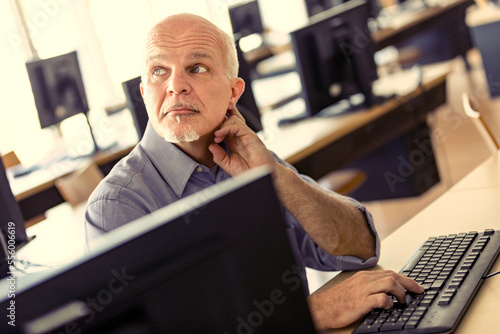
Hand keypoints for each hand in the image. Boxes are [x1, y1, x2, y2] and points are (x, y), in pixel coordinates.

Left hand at [209, 107, 275, 175]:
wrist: (260, 177)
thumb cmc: (247, 172)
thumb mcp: (228, 165)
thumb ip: (219, 157)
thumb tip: (210, 146)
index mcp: (234, 140)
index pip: (225, 124)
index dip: (216, 121)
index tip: (206, 129)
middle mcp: (240, 135)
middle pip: (231, 116)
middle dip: (220, 114)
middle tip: (209, 121)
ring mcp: (246, 134)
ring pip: (233, 118)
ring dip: (222, 124)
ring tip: (216, 136)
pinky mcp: (251, 136)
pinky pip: (238, 126)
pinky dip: (227, 128)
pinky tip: (219, 135)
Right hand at [308, 270, 424, 329]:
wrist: (322, 308)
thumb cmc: (337, 301)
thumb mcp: (354, 289)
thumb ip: (369, 287)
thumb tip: (387, 292)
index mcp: (364, 276)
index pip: (390, 273)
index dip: (405, 279)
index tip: (416, 286)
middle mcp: (365, 280)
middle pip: (393, 276)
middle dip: (409, 283)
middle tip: (419, 291)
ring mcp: (363, 290)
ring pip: (390, 283)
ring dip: (401, 292)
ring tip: (403, 301)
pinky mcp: (361, 301)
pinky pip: (381, 298)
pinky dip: (389, 302)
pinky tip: (389, 307)